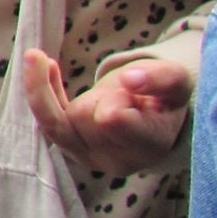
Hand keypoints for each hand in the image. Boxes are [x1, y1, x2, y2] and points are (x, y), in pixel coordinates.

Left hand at [23, 49, 192, 176]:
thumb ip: (160, 79)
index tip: (125, 82)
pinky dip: (41, 92)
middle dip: (98, 96)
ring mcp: (89, 157)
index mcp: (148, 143)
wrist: (155, 120)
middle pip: (85, 119)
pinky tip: (42, 62)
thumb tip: (130, 79)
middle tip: (124, 91)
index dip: (111, 102)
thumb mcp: (177, 82)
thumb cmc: (166, 99)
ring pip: (56, 124)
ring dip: (49, 91)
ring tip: (39, 58)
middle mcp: (115, 159)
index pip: (114, 124)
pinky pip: (46, 122)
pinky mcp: (70, 147)